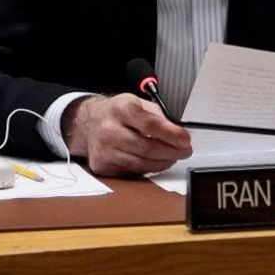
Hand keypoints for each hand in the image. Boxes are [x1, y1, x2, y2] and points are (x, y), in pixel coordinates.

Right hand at [63, 94, 190, 176]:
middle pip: (147, 148)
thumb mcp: (137, 103)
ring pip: (141, 164)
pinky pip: (132, 171)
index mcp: (120, 109)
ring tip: (173, 157)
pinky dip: (147, 168)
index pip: (151, 125)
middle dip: (171, 152)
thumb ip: (158, 115)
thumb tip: (179, 132)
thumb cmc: (117, 113)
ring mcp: (103, 150)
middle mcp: (109, 130)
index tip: (186, 140)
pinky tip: (155, 162)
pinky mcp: (101, 165)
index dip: (172, 134)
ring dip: (162, 163)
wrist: (88, 122)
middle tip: (185, 151)